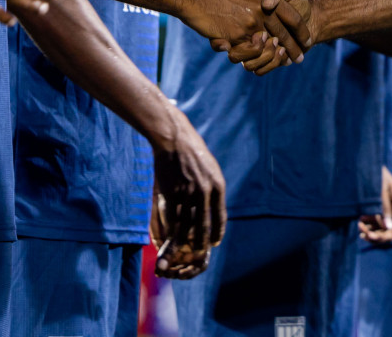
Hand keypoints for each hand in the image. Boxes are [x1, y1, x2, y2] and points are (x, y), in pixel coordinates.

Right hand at [150, 108, 225, 270]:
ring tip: (185, 251)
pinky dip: (172, 231)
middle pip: (203, 224)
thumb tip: (214, 206)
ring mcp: (187, 193)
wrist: (174, 139)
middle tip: (199, 253)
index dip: (217, 232)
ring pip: (187, 225)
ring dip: (185, 241)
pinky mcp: (171, 193)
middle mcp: (204, 191)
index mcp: (217, 185)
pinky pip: (172, 218)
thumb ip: (212, 187)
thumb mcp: (210, 168)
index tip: (215, 243)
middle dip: (201, 242)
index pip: (220, 216)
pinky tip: (171, 238)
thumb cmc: (192, 153)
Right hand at [183, 0, 306, 73]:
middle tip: (300, 59)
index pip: (292, 17)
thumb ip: (258, 2)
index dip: (301, 31)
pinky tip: (252, 57)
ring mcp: (249, 25)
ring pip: (267, 50)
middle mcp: (261, 11)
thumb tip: (268, 12)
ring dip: (271, 59)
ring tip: (279, 61)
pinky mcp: (236, 37)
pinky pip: (246, 55)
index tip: (307, 42)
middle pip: (285, 35)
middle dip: (293, 49)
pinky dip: (246, 57)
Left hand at [359, 166, 391, 243]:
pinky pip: (375, 224)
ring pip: (382, 230)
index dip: (390, 235)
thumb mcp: (379, 190)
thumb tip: (388, 228)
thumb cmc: (373, 173)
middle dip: (378, 236)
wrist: (364, 162)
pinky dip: (368, 226)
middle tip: (363, 235)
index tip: (375, 237)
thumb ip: (384, 208)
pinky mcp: (377, 209)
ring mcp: (386, 210)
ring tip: (359, 227)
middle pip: (391, 231)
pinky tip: (360, 222)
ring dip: (372, 232)